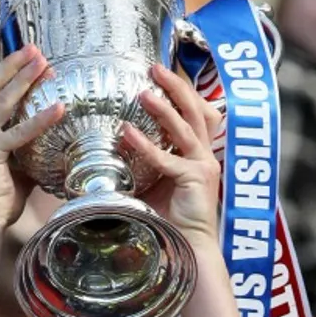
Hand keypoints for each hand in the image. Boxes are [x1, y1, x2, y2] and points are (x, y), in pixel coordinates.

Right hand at [0, 46, 63, 231]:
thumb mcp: (5, 167)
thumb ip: (20, 149)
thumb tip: (48, 145)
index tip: (8, 64)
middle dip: (10, 65)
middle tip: (33, 51)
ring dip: (23, 77)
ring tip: (43, 63)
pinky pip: (18, 131)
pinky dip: (40, 118)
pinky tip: (59, 108)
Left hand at [121, 63, 221, 245]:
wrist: (188, 249)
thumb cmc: (171, 220)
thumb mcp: (154, 184)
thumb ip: (141, 165)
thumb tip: (110, 150)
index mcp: (199, 153)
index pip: (197, 112)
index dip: (183, 91)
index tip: (162, 74)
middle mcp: (205, 154)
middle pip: (196, 109)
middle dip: (177, 86)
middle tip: (155, 67)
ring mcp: (203, 165)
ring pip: (185, 127)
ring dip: (164, 107)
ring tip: (144, 91)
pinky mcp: (195, 179)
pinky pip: (167, 158)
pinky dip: (146, 145)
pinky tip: (126, 133)